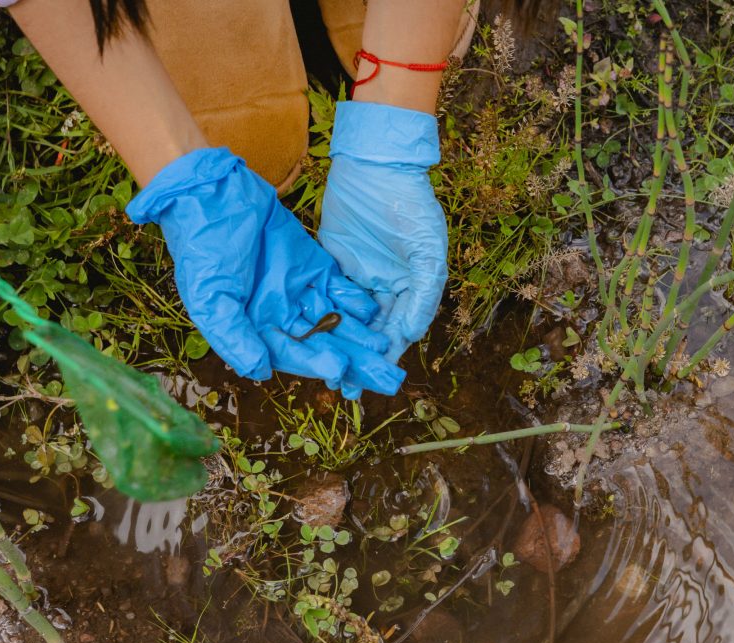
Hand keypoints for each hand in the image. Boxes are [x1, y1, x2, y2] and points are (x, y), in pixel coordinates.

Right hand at [126, 148, 405, 396]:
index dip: (315, 362)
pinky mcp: (313, 266)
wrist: (214, 195)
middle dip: (352, 360)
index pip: (292, 353)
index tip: (340, 369)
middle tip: (384, 377)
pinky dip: (356, 301)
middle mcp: (280, 316)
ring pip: (335, 320)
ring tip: (386, 347)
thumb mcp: (211, 297)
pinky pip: (339, 289)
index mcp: (255, 328)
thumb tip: (260, 371)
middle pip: (321, 344)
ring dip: (359, 335)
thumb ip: (234, 335)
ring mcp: (298, 291)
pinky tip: (376, 312)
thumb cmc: (203, 249)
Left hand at [319, 101, 447, 365]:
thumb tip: (410, 335)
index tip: (373, 380)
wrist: (375, 164)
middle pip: (369, 331)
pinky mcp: (329, 261)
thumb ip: (422, 296)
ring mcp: (355, 275)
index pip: (398, 330)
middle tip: (343, 386)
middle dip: (357, 358)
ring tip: (321, 371)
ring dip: (335, 344)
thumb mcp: (426, 252)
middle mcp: (382, 286)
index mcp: (409, 287)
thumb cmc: (409, 206)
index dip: (386, 355)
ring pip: (345, 318)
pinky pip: (324, 294)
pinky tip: (306, 337)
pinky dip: (318, 315)